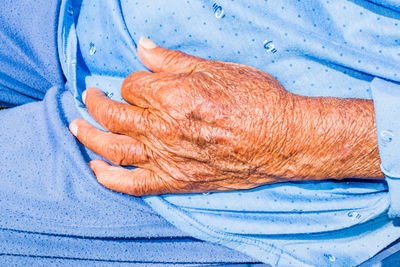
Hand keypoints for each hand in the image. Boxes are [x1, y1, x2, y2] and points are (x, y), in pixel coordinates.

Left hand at [69, 37, 382, 195]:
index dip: (133, 82)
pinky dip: (109, 178)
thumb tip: (142, 47)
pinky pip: (132, 184)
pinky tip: (96, 168)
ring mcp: (167, 157)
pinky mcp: (176, 180)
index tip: (141, 83)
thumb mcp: (216, 69)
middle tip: (90, 97)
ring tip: (76, 126)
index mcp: (171, 95)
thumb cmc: (256, 100)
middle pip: (114, 114)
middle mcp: (163, 127)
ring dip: (88, 135)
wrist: (282, 139)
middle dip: (97, 102)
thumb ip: (173, 60)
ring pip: (112, 146)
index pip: (132, 85)